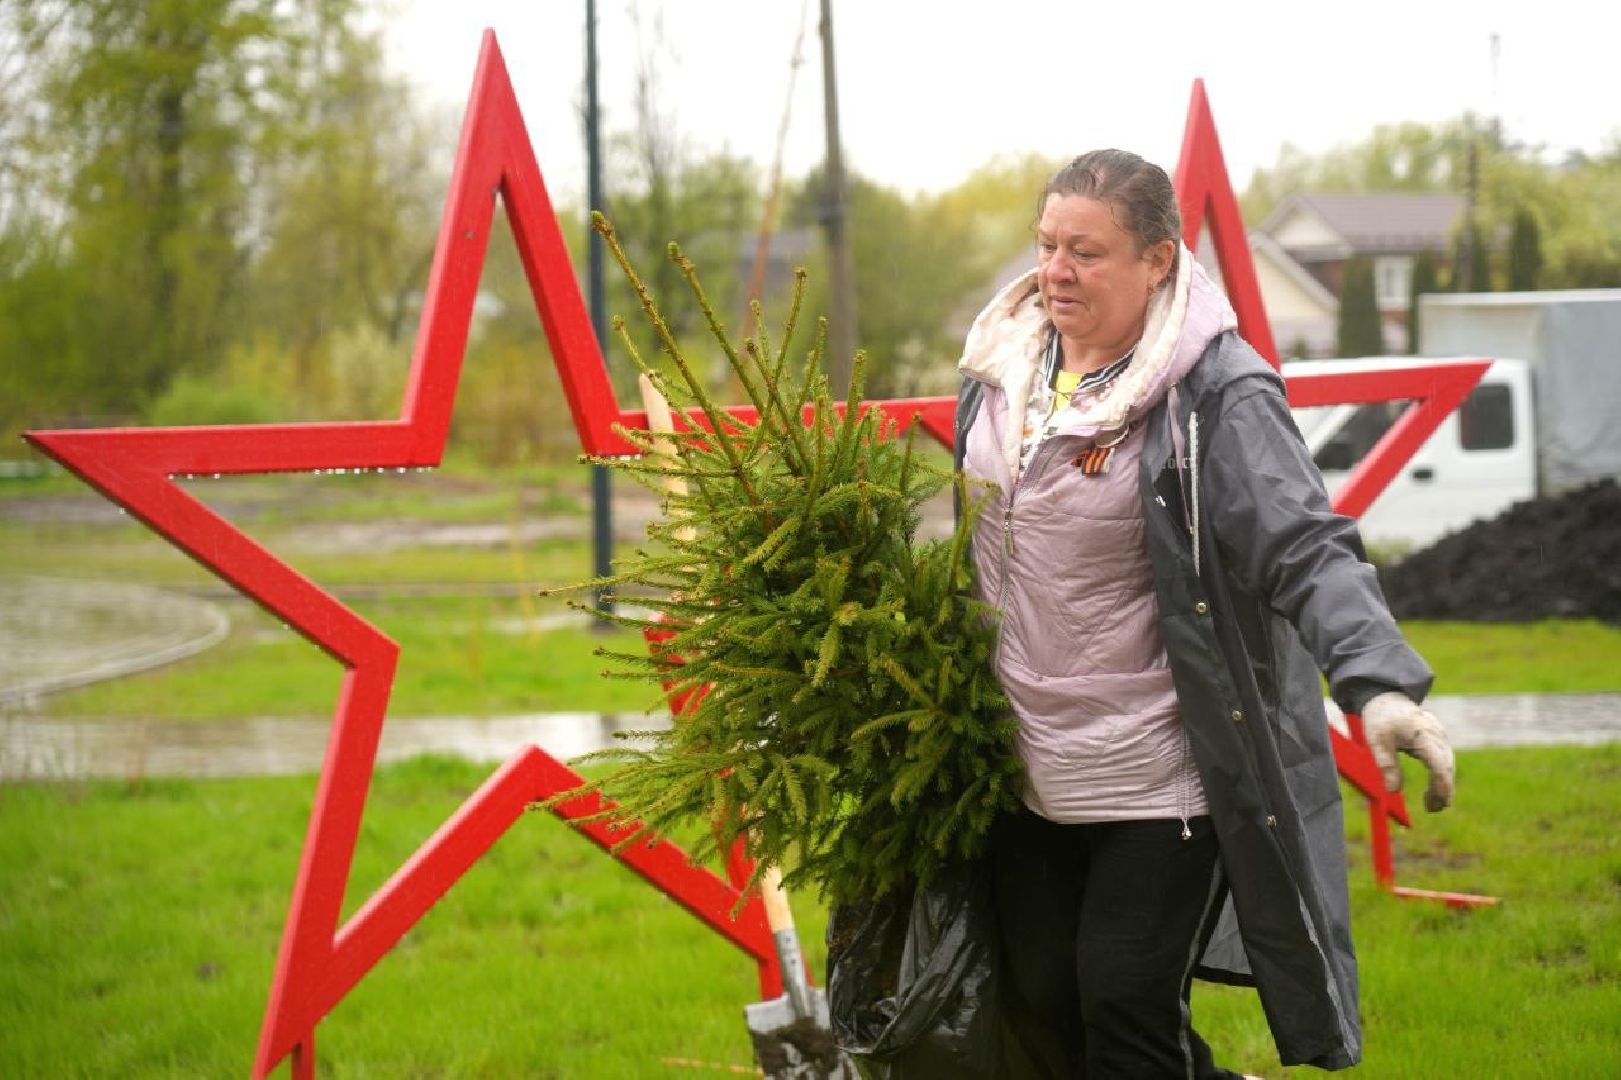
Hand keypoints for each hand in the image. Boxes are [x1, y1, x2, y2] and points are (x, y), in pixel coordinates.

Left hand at [1360, 692, 1454, 811]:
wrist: (1387, 698)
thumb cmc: (1380, 718)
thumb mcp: (1377, 742)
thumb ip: (1386, 765)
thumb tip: (1393, 791)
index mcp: (1422, 734)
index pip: (1440, 764)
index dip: (1442, 785)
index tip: (1440, 802)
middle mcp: (1437, 735)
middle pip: (1448, 767)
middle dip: (1444, 790)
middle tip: (1431, 809)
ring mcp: (1440, 736)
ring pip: (1448, 765)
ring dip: (1443, 786)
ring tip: (1431, 805)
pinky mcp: (1439, 739)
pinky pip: (1444, 761)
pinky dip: (1441, 777)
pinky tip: (1432, 792)